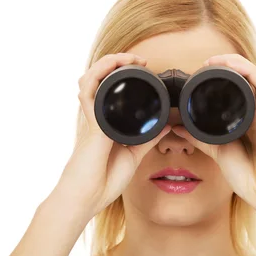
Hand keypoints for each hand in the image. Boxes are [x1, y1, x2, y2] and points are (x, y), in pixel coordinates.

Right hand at [51, 53, 170, 219]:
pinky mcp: (91, 124)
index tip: (146, 69)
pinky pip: (88, 92)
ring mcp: (92, 118)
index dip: (125, 75)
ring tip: (128, 58)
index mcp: (108, 123)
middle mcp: (98, 116)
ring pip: (91, 78)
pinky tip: (112, 67)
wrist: (87, 198)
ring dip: (108, 63)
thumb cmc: (104, 180)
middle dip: (117, 63)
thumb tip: (167, 125)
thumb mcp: (134, 155)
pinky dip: (98, 75)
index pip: (112, 91)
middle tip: (140, 60)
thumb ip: (149, 139)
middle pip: (100, 79)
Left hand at [171, 54, 255, 219]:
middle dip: (226, 64)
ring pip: (254, 78)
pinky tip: (237, 67)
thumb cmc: (250, 177)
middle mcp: (254, 113)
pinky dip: (251, 74)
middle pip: (245, 78)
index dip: (219, 74)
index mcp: (242, 119)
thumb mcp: (218, 152)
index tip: (198, 70)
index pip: (234, 88)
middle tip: (205, 63)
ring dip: (237, 64)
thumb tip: (176, 126)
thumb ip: (199, 138)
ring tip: (217, 60)